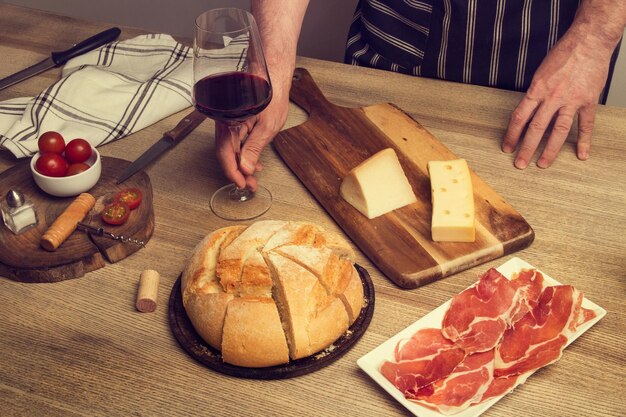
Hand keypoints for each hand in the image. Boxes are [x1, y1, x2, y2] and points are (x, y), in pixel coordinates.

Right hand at [214, 82, 289, 190]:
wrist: (273, 75)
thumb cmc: (271, 94)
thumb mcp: (267, 125)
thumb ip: (254, 147)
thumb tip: (246, 167)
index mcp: (228, 122)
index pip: (224, 154)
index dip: (232, 172)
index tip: (242, 183)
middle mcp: (226, 123)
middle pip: (226, 154)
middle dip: (238, 172)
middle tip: (249, 184)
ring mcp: (230, 123)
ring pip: (231, 150)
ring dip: (241, 165)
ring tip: (253, 177)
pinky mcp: (236, 122)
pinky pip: (236, 142)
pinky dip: (244, 154)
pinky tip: (253, 163)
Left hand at [501, 28, 611, 168]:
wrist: (589, 41)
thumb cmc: (563, 54)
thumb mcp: (540, 73)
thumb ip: (535, 93)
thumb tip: (528, 113)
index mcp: (537, 89)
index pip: (519, 117)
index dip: (512, 134)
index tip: (507, 147)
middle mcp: (553, 96)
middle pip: (536, 128)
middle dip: (526, 148)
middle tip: (520, 164)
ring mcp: (571, 100)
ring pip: (558, 130)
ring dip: (550, 150)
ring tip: (543, 164)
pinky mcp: (589, 101)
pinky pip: (585, 124)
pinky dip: (584, 140)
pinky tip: (581, 154)